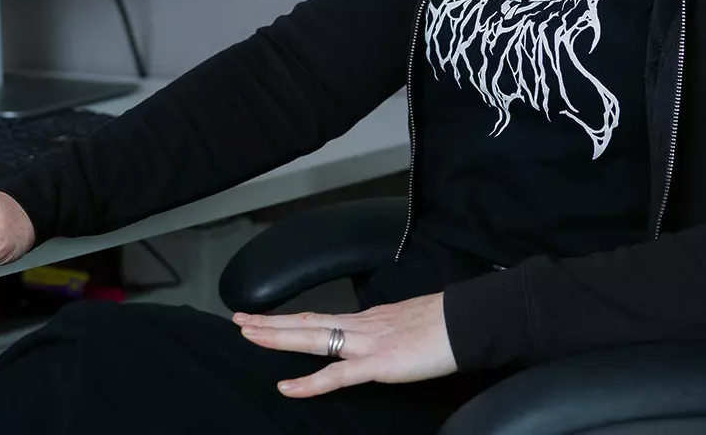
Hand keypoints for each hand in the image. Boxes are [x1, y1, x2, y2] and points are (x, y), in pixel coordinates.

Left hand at [233, 293, 456, 397]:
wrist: (466, 323)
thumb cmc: (445, 326)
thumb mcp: (406, 325)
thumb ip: (386, 333)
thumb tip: (379, 339)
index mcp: (367, 321)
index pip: (320, 319)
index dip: (289, 319)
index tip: (264, 317)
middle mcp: (361, 327)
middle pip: (307, 324)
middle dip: (271, 323)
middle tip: (239, 321)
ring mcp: (367, 344)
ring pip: (313, 340)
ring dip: (278, 338)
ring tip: (249, 335)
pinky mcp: (378, 365)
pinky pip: (337, 376)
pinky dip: (309, 384)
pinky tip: (287, 388)